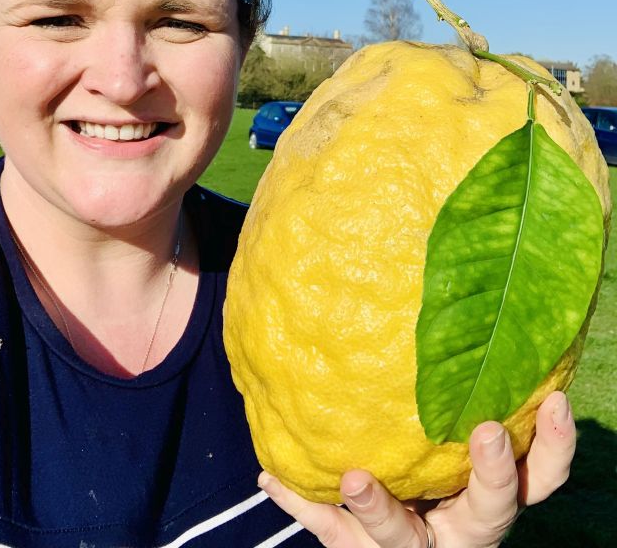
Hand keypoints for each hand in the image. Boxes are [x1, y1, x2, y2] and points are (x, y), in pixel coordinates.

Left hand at [257, 390, 574, 547]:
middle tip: (485, 433)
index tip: (556, 400)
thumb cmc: (435, 471)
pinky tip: (271, 479)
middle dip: (494, 476)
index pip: (540, 478)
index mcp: (488, 496)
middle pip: (492, 512)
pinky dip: (301, 501)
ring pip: (401, 536)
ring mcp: (412, 544)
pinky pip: (330, 530)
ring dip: (380, 508)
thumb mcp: (457, 441)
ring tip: (355, 478)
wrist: (404, 543)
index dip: (555, 445)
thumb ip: (461, 395)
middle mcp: (460, 527)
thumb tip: (453, 304)